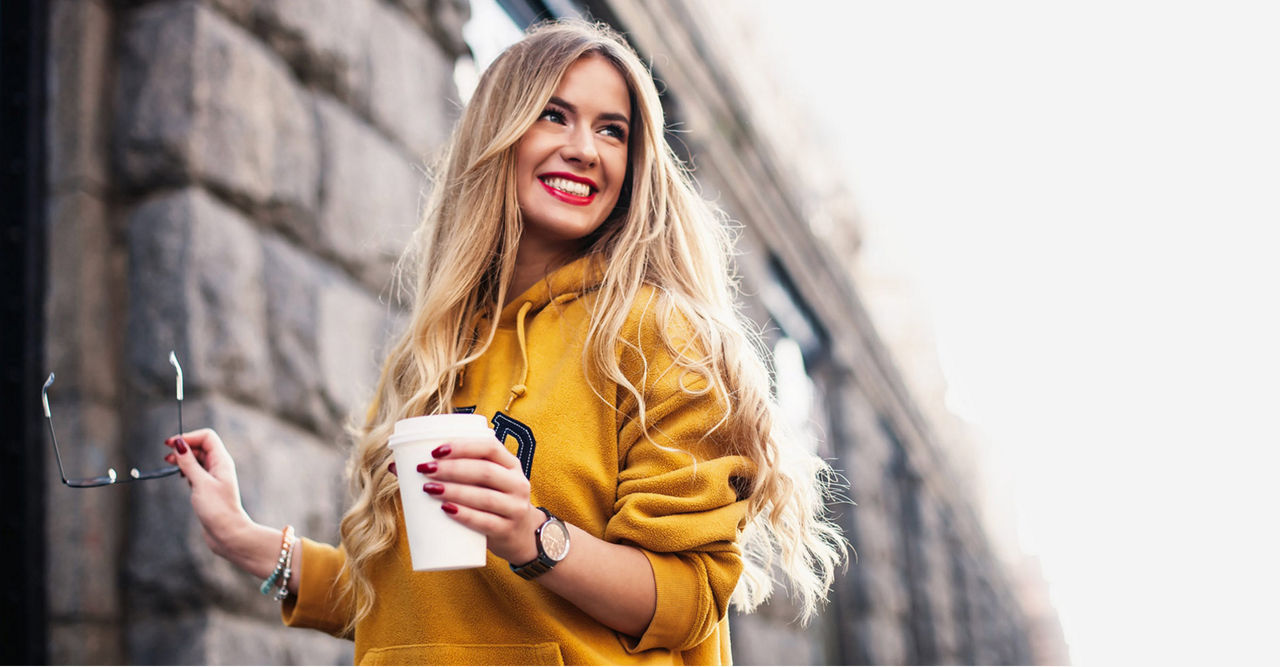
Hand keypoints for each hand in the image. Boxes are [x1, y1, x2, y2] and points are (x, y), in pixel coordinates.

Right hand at [163, 428, 253, 556]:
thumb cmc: (217, 509)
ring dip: (184, 459)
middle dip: (183, 448)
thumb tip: (179, 444)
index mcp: (222, 461)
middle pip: (201, 446)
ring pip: (197, 459)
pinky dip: (187, 470)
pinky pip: (197, 472)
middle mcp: (219, 466)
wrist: (227, 532)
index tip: (170, 444)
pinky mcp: (208, 488)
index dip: (188, 437)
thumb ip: (189, 463)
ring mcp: (214, 477)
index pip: (207, 437)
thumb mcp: (200, 483)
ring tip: (170, 465)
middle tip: (167, 458)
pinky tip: (181, 477)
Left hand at [392, 436, 542, 563]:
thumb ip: (451, 473)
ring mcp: (515, 508)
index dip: (463, 446)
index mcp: (510, 465)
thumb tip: (395, 466)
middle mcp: (517, 483)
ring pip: (485, 496)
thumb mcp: (482, 484)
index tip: (435, 450)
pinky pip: (486, 522)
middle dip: (452, 468)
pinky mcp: (507, 530)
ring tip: (429, 489)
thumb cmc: (491, 503)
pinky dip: (466, 515)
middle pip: (485, 471)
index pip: (490, 447)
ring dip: (455, 491)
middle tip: (424, 470)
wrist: (521, 537)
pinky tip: (448, 510)